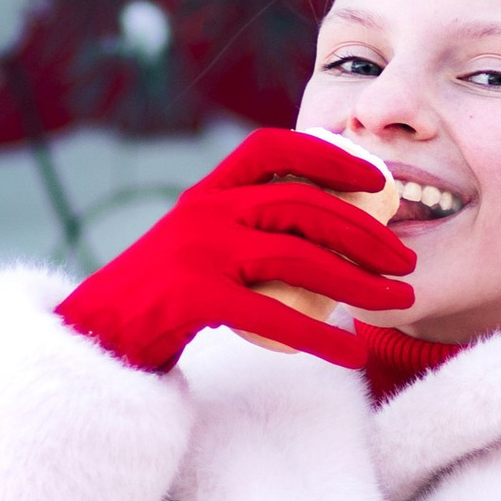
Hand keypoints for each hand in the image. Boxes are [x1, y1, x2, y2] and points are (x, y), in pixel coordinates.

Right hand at [58, 133, 415, 373]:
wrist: (94, 339)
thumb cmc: (158, 297)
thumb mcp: (195, 242)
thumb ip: (242, 225)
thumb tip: (319, 224)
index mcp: (207, 192)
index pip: (273, 148)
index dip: (331, 156)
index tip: (380, 181)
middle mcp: (202, 212)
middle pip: (302, 207)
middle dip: (366, 232)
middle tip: (406, 261)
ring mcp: (196, 253)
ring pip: (297, 258)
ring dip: (359, 283)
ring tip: (399, 304)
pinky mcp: (191, 300)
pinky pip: (273, 316)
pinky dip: (321, 336)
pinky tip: (353, 352)